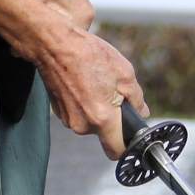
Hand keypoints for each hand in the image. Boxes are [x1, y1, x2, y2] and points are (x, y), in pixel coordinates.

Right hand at [0, 0, 144, 161]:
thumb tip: (141, 111)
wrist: (54, 44)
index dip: (127, 145)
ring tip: (95, 83)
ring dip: (96, 108)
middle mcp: (83, 124)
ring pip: (90, 121)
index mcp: (102, 118)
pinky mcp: (58, 111)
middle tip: (112, 93)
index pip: (117, 150)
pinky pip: (78, 113)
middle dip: (111, 117)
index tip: (131, 135)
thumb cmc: (88, 55)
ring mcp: (68, 119)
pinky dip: (82, 102)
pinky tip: (82, 82)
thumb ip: (137, 99)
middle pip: (104, 132)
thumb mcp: (124, 73)